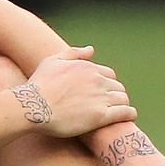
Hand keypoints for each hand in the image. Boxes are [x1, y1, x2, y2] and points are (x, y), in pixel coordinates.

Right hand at [21, 46, 135, 137]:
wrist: (34, 106)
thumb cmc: (39, 84)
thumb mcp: (52, 61)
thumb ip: (74, 53)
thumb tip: (91, 49)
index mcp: (88, 68)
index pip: (109, 74)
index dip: (107, 83)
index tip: (104, 92)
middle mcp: (97, 80)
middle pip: (117, 86)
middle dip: (116, 94)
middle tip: (113, 103)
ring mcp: (100, 98)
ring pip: (123, 98)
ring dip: (123, 103)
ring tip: (122, 111)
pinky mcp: (101, 116)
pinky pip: (124, 112)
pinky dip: (129, 113)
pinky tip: (130, 116)